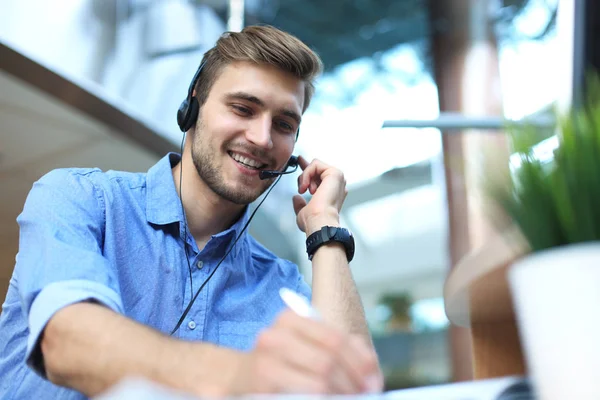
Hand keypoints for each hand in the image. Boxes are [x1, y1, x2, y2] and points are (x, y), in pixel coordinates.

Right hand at [229, 310, 382, 394]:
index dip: (360, 361)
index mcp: (291, 319)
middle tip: (365, 394)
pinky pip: (307, 393)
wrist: (238, 377)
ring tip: (351, 399)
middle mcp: (276, 334)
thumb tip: (371, 371)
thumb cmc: (282, 363)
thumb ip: (339, 349)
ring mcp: (266, 358)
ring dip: (342, 393)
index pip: (336, 337)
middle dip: (353, 382)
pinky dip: (324, 398)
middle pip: (329, 359)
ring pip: (320, 378)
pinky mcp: (263, 382)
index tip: (373, 379)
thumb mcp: (307, 347)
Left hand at [293, 156, 347, 234]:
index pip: (320, 177)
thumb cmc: (314, 221)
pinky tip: (306, 186)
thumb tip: (296, 198)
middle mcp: (336, 186)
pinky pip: (316, 164)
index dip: (309, 170)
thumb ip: (300, 204)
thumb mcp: (303, 212)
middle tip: (300, 172)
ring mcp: (337, 179)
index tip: (300, 162)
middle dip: (305, 172)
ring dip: (305, 177)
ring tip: (304, 189)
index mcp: (332, 195)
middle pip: (318, 169)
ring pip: (315, 166)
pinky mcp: (335, 173)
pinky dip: (307, 173)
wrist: (320, 221)